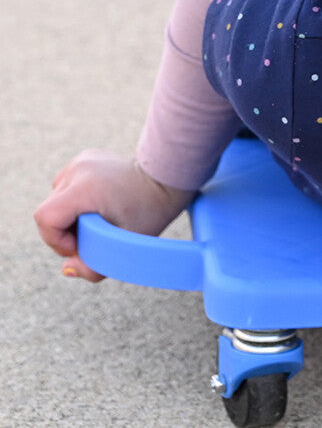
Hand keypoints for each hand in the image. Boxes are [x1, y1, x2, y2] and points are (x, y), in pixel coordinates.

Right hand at [34, 149, 194, 282]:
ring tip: (100, 220)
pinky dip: (78, 201)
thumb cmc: (152, 210)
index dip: (57, 240)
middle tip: (96, 236)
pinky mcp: (86, 158)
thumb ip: (95, 265)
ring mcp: (81, 160)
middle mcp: (78, 169)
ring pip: (58, 199)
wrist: (169, 177)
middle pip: (51, 210)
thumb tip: (68, 269)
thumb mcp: (126, 244)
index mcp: (85, 187)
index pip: (46, 218)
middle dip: (67, 231)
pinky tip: (101, 205)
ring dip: (72, 216)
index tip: (81, 246)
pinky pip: (68, 186)